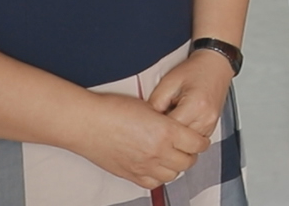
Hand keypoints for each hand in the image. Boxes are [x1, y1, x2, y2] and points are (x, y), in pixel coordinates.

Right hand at [72, 92, 211, 188]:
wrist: (87, 122)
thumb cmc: (112, 110)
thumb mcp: (149, 106)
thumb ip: (166, 120)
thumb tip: (177, 127)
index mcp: (165, 131)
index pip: (197, 143)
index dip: (202, 141)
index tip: (200, 139)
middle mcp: (157, 152)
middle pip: (188, 162)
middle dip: (191, 154)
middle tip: (188, 147)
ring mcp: (144, 166)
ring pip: (173, 175)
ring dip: (176, 166)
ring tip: (172, 156)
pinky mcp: (130, 174)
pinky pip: (153, 183)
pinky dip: (159, 176)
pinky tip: (156, 166)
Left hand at [146, 49, 234, 136]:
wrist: (215, 64)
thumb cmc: (194, 70)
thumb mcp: (168, 82)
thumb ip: (155, 103)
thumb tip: (146, 121)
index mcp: (195, 105)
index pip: (170, 130)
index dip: (156, 128)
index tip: (149, 126)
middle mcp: (206, 117)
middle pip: (179, 140)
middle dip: (166, 134)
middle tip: (158, 124)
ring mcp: (211, 124)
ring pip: (188, 145)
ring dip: (177, 137)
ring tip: (170, 122)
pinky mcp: (212, 126)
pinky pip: (195, 141)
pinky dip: (186, 135)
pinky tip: (180, 124)